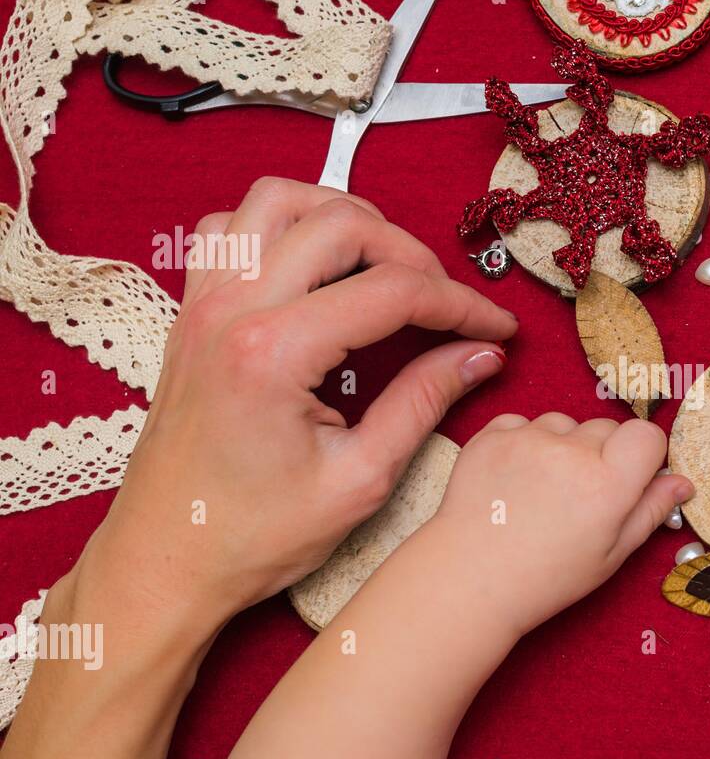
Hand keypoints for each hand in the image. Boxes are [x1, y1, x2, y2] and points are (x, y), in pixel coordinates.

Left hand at [85, 177, 517, 626]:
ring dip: (343, 217)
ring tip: (385, 265)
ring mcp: (202, 304)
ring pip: (278, 200)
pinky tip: (313, 269)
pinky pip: (230, 228)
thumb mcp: (360, 480)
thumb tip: (479, 355)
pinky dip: (279, 228)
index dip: (460, 304)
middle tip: (447, 303)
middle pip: (341, 223)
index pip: (392, 292)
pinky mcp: (190, 312)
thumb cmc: (252, 535)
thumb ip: (423, 403)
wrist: (166, 559)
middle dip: (412, 254)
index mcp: (273, 354)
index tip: (495, 327)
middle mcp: (230, 310)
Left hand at [416, 413, 693, 639]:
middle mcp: (572, 453)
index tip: (630, 475)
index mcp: (609, 484)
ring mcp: (529, 439)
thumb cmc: (545, 577)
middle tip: (578, 496)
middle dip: (601, 453)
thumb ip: (650, 511)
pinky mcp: (493, 435)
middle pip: (606, 427)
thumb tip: (682, 481)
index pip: (647, 434)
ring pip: (563, 422)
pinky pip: (522, 422)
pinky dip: (523, 443)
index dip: (643, 453)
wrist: (469, 579)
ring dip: (560, 446)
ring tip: (541, 491)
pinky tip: (515, 481)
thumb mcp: (611, 555)